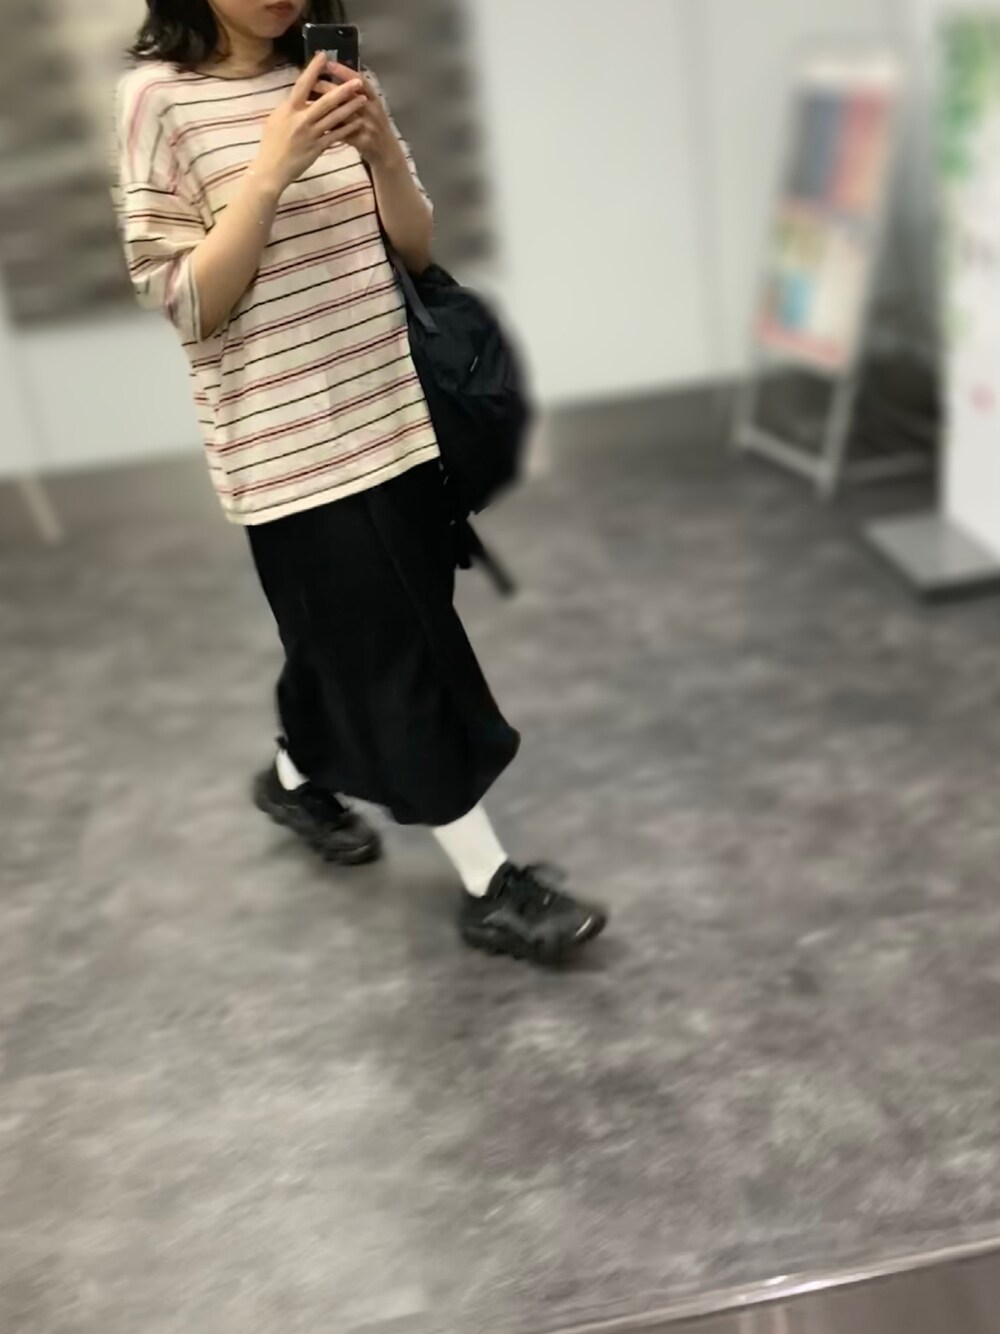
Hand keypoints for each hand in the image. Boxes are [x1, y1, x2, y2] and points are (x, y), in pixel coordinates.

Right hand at [253, 53, 366, 193]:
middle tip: (356, 81)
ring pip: (334, 118)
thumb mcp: (275, 120)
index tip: (323, 56)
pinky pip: (335, 136)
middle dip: (342, 90)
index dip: (313, 69)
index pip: (302, 84)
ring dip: (350, 108)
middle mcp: (301, 119)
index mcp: (288, 109)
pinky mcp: (317, 148)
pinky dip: (347, 129)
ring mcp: (311, 134)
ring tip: (362, 99)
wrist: (271, 170)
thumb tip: (297, 96)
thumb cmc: (271, 144)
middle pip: (325, 101)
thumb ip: (288, 108)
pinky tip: (358, 123)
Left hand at [321, 63, 405, 169]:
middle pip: (350, 95)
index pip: (360, 80)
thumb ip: (354, 95)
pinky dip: (330, 129)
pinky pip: (344, 134)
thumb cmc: (373, 126)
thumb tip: (332, 79)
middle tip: (312, 82)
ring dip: (327, 108)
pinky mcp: (364, 142)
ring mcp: (369, 127)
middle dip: (329, 87)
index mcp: (375, 99)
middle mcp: (373, 110)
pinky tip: (316, 125)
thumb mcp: (369, 108)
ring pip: (345, 114)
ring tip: (310, 103)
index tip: (328, 63)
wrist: (386, 153)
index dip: (344, 71)